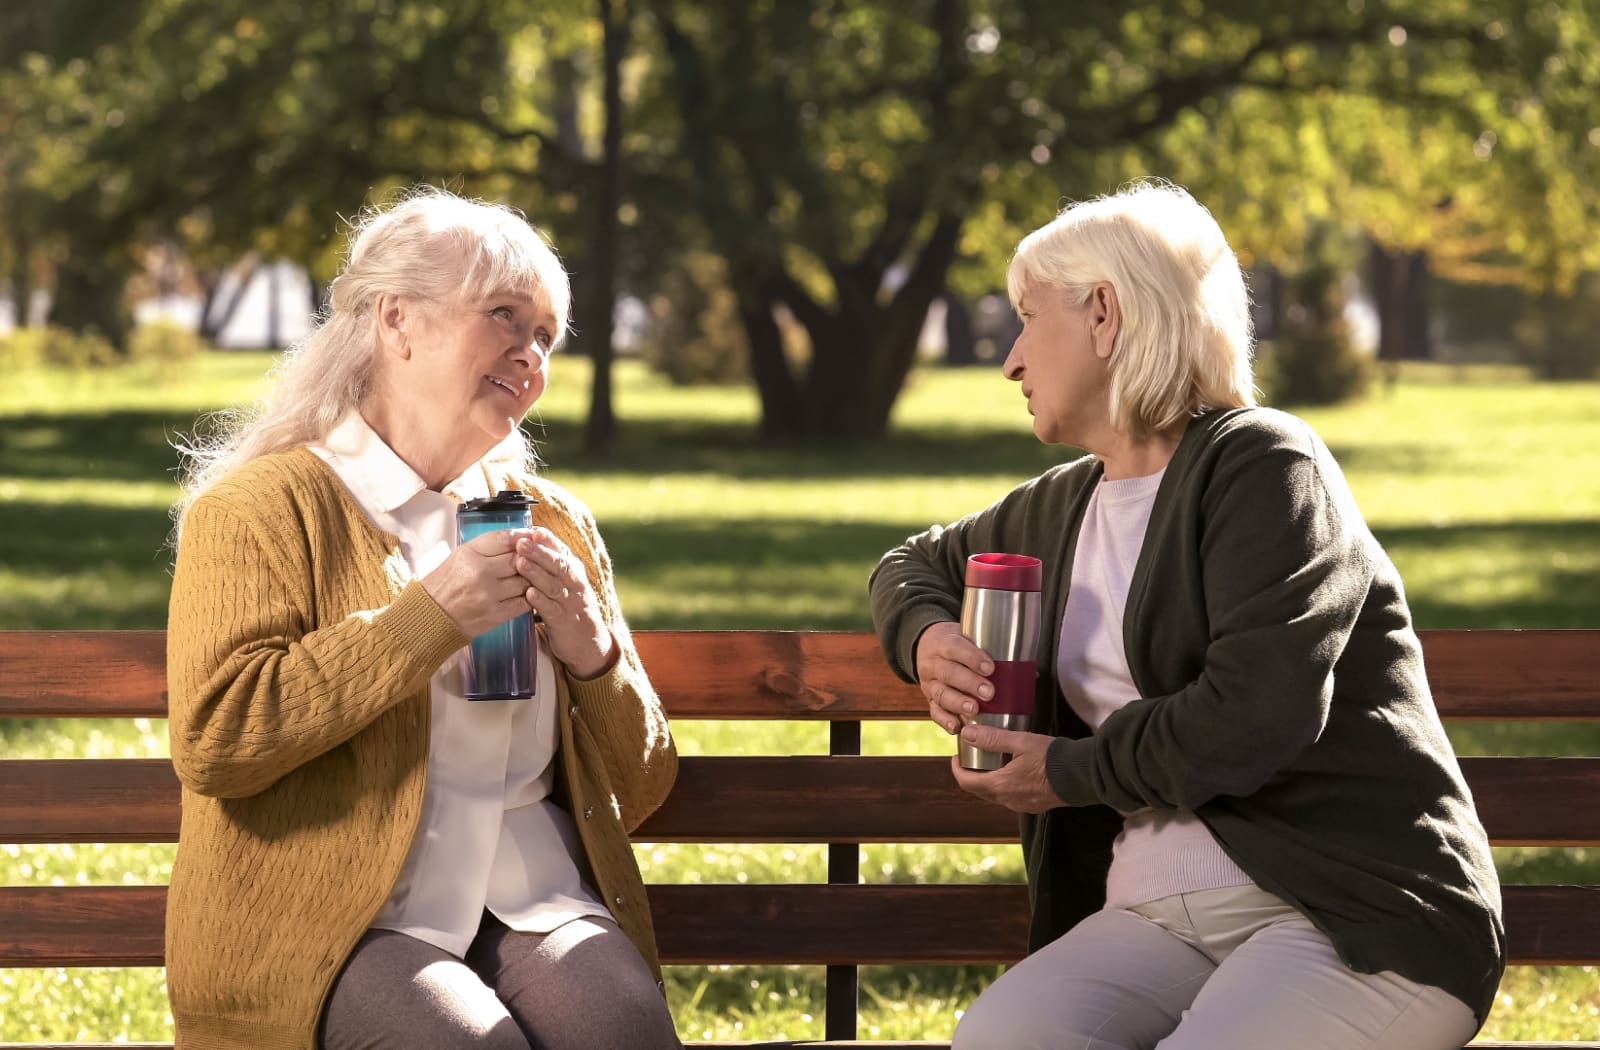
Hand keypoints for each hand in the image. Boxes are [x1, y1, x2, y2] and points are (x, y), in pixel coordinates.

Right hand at [421, 529, 535, 637]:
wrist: (429, 616)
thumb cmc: (444, 584)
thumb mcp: (459, 556)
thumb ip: (488, 547)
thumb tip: (519, 539)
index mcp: (469, 554)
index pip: (505, 539)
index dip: (524, 536)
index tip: (533, 536)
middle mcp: (480, 572)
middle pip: (519, 559)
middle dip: (531, 558)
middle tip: (537, 558)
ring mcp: (489, 595)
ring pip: (525, 581)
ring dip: (532, 579)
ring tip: (531, 577)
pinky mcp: (495, 615)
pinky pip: (524, 603)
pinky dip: (529, 597)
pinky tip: (527, 594)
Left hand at [514, 529, 614, 678]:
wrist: (589, 642)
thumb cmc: (571, 607)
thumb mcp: (566, 582)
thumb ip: (552, 565)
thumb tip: (532, 541)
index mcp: (574, 572)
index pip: (562, 551)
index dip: (548, 540)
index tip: (533, 530)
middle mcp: (575, 584)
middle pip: (558, 565)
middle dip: (539, 553)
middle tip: (521, 542)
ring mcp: (570, 603)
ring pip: (553, 585)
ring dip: (536, 573)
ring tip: (520, 563)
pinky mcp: (563, 621)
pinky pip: (551, 609)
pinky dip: (540, 601)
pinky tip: (529, 593)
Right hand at [914, 621, 994, 734]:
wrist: (928, 648)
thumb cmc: (958, 645)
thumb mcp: (968, 638)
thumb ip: (991, 650)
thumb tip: (1028, 670)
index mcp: (943, 643)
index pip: (955, 648)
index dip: (972, 658)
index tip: (990, 668)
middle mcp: (932, 663)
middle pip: (948, 673)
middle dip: (969, 683)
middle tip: (988, 692)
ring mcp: (928, 683)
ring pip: (940, 694)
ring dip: (958, 703)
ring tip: (974, 710)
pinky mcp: (929, 700)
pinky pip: (935, 712)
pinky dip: (945, 720)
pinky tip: (957, 726)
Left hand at [952, 724, 1064, 813]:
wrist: (1081, 775)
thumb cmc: (1051, 757)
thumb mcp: (1020, 741)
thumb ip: (992, 738)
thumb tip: (966, 734)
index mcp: (1001, 786)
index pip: (967, 783)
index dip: (957, 770)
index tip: (955, 757)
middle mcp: (1008, 800)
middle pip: (980, 791)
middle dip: (972, 775)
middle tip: (972, 758)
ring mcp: (1021, 805)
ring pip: (995, 795)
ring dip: (988, 781)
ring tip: (992, 762)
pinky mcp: (1034, 805)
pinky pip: (1011, 797)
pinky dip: (1004, 785)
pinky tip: (1013, 771)